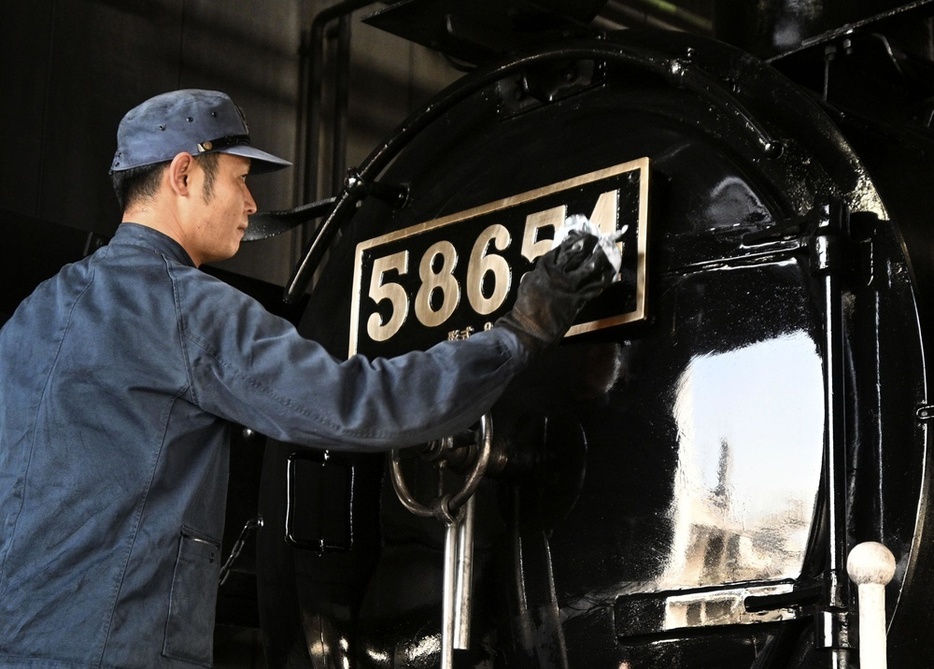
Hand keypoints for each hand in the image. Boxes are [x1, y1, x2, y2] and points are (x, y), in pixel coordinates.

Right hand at [496, 230, 615, 354]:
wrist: (530, 329)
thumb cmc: (525, 309)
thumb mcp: (528, 284)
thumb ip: (538, 274)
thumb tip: (544, 269)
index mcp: (544, 268)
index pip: (561, 249)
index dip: (573, 241)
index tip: (581, 235)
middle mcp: (558, 274)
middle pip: (577, 254)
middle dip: (588, 244)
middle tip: (597, 239)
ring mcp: (568, 287)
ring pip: (589, 267)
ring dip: (599, 258)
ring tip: (607, 251)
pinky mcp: (577, 300)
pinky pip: (594, 287)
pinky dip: (603, 280)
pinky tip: (609, 274)